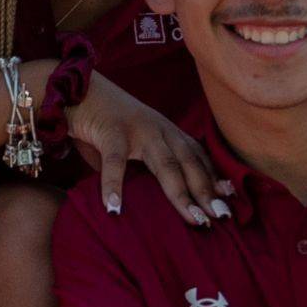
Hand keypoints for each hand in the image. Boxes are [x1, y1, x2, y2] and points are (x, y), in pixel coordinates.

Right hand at [63, 75, 227, 224]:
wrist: (77, 87)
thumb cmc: (107, 122)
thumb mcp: (137, 141)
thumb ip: (150, 165)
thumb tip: (163, 199)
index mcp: (167, 131)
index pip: (197, 157)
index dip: (214, 177)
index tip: (230, 199)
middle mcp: (160, 129)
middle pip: (189, 163)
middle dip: (207, 191)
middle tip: (220, 218)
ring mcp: (137, 129)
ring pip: (165, 164)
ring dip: (181, 193)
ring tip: (193, 219)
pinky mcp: (111, 130)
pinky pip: (115, 161)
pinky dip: (114, 185)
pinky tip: (114, 209)